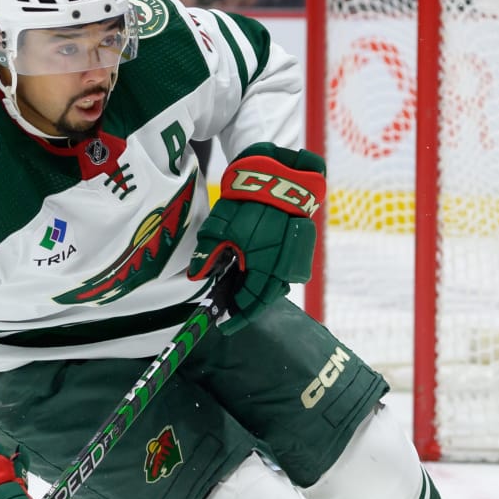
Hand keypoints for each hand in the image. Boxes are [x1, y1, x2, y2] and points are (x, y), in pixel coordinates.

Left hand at [188, 142, 323, 333]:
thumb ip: (208, 255)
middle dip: (247, 306)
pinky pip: (285, 270)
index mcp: (264, 269)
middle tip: (231, 309)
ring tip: (243, 290)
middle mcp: (284, 269)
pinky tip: (257, 269)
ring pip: (277, 285)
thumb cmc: (247, 203)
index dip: (236, 316)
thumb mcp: (219, 229)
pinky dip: (271, 275)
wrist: (279, 175)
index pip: (250, 304)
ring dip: (261, 291)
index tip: (223, 324)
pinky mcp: (301, 246)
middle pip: (265, 298)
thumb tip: (197, 276)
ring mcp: (296, 258)